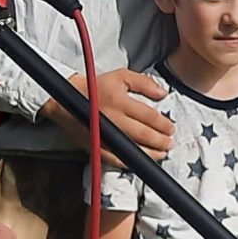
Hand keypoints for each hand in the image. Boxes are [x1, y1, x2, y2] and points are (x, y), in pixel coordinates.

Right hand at [43, 69, 172, 163]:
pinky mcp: (96, 146)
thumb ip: (143, 82)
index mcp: (120, 101)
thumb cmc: (95, 87)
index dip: (164, 124)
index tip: (171, 128)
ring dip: (151, 153)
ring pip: (133, 149)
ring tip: (161, 153)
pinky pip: (116, 159)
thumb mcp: (121, 76)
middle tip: (170, 143)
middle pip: (144, 134)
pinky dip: (130, 162)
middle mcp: (113, 119)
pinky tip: (140, 161)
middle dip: (161, 141)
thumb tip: (163, 94)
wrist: (66, 99)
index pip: (149, 117)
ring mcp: (104, 135)